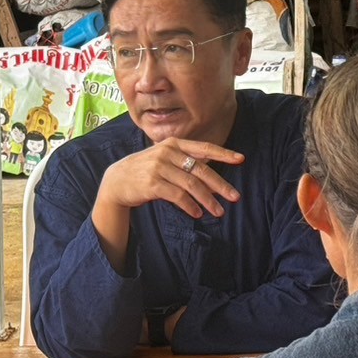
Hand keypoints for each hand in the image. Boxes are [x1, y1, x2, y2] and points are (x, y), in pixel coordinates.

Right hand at [99, 138, 244, 219]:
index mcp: (174, 144)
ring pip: (192, 185)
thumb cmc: (146, 170)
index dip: (223, 153)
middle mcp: (167, 152)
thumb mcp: (165, 158)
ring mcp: (159, 167)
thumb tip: (213, 177)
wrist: (116, 180)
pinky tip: (198, 213)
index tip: (241, 159)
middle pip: (201, 170)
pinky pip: (178, 196)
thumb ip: (186, 162)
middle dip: (220, 185)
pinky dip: (190, 206)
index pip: (204, 148)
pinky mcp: (152, 184)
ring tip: (219, 211)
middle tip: (235, 197)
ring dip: (208, 200)